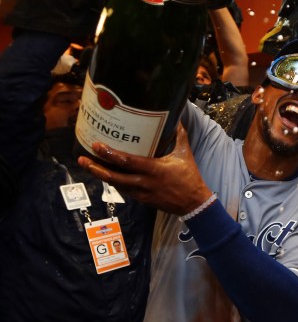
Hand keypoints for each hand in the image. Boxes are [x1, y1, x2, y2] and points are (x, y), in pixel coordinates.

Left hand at [77, 124, 209, 215]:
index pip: (127, 161)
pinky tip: (104, 174)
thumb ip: (179, 135)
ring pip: (115, 184)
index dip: (110, 154)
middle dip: (95, 168)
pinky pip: (122, 189)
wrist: (193, 203)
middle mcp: (143, 182)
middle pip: (113, 176)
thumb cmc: (189, 177)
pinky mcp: (141, 199)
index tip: (96, 146)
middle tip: (81, 159)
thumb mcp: (185, 154)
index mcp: (154, 169)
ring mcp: (140, 192)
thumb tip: (177, 118)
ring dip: (100, 175)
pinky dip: (112, 181)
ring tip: (87, 165)